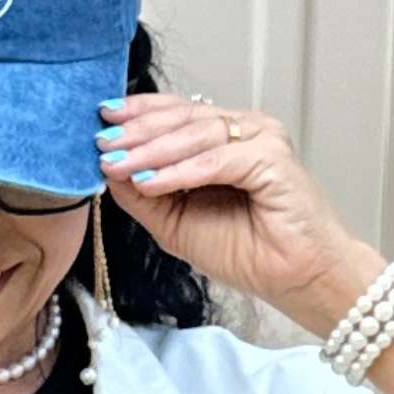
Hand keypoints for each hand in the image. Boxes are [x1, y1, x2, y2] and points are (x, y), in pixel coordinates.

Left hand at [95, 93, 375, 327]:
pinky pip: (216, 160)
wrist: (292, 279)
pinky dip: (179, 171)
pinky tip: (149, 181)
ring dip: (151, 150)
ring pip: (196, 135)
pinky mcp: (272, 159)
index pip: (174, 113)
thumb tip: (107, 169)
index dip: (137, 114)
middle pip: (181, 119)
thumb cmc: (245, 251)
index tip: (100, 119)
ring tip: (117, 163)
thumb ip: (142, 195)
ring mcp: (261, 140)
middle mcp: (243, 131)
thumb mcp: (173, 222)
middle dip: (136, 131)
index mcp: (221, 139)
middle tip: (102, 141)